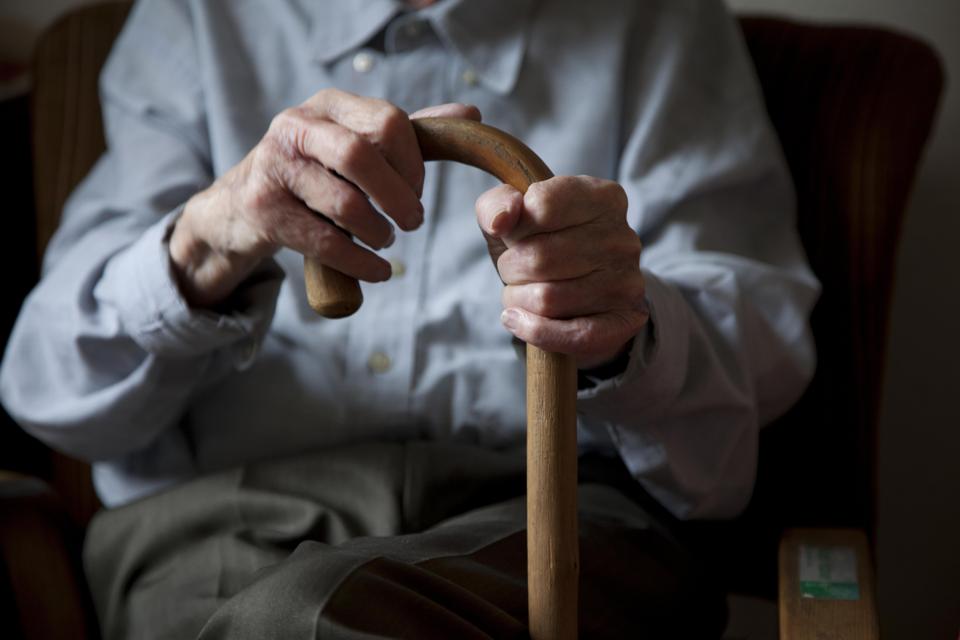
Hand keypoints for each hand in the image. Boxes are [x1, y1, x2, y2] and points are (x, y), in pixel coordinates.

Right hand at [170, 89, 479, 306]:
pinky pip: (323, 241)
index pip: (386, 121)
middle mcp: (296, 125)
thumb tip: (470, 114)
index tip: (417, 191)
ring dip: (377, 232)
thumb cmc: (316, 174)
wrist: (243, 205)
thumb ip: (409, 135)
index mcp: (329, 104)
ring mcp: (273, 165)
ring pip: (343, 203)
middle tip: (413, 222)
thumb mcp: (358, 146)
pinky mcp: (262, 207)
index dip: (412, 163)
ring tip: (386, 242)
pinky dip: (360, 262)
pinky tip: (377, 270)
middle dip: (397, 197)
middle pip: (359, 155)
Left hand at [476, 176, 647, 369]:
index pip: (541, 205)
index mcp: (602, 197)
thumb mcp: (513, 216)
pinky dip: (535, 331)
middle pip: (540, 257)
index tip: (514, 236)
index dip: (514, 228)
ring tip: (520, 293)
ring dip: (518, 300)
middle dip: (511, 269)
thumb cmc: (540, 243)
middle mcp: (622, 237)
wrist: (576, 289)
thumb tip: (501, 220)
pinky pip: (572, 335)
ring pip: (548, 299)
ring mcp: (628, 281)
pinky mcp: (625, 320)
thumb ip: (497, 204)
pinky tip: (518, 321)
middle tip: (513, 271)